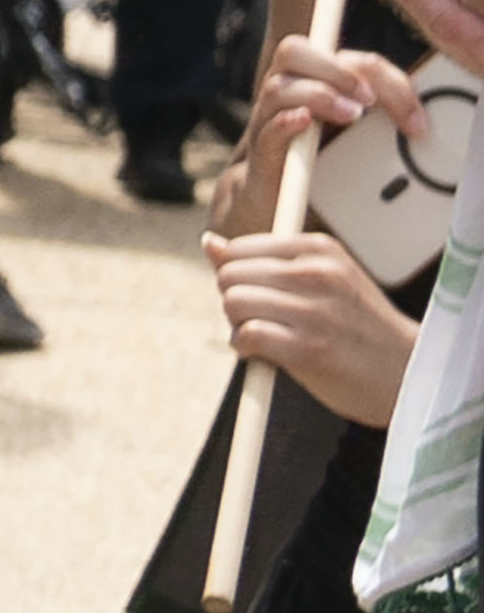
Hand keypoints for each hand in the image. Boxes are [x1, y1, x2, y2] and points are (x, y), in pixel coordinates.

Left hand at [211, 229, 422, 432]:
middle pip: (229, 275)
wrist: (405, 370)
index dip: (239, 276)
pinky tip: (268, 354)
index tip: (264, 296)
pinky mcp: (307, 348)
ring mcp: (314, 311)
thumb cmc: (355, 324)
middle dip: (235, 300)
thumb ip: (263, 260)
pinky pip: (245, 335)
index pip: (239, 248)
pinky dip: (246, 348)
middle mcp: (318, 273)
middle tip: (265, 319)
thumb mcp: (321, 278)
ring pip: (233, 303)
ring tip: (270, 336)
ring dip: (239, 325)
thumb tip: (209, 241)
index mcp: (320, 249)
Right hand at [247, 35, 422, 168]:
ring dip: (320, 96)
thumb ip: (377, 112)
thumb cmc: (321, 158)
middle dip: (337, 70)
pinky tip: (305, 122)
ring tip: (351, 116)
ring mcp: (267, 119)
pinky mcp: (261, 151)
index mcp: (310, 79)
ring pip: (277, 87)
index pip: (347, 59)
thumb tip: (419, 120)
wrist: (277, 198)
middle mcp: (285, 91)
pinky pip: (268, 127)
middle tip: (368, 100)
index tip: (413, 118)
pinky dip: (287, 122)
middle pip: (293, 51)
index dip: (387, 79)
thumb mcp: (354, 129)